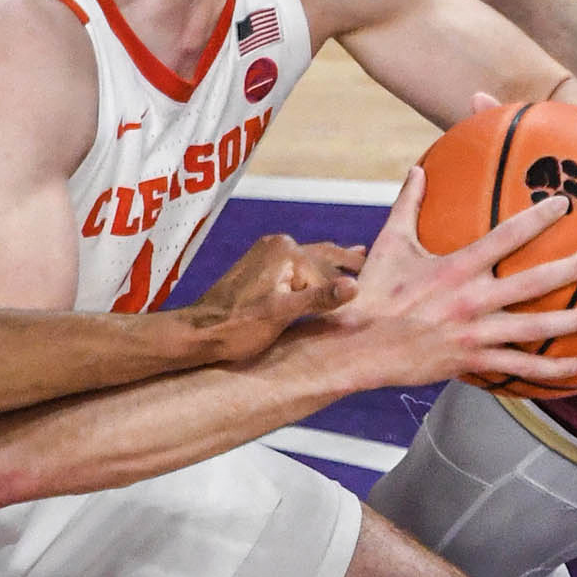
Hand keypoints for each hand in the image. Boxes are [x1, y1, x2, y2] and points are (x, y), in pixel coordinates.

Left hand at [183, 233, 363, 360]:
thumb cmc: (238, 326)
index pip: (329, 270)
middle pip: (321, 256)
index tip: (377, 289)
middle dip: (345, 261)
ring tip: (357, 260)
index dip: (350, 284)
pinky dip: (312, 271)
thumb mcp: (283, 314)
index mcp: (286, 252)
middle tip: (373, 262)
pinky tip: (321, 273)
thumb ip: (320, 298)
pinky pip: (295, 265)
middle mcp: (277, 245)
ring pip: (309, 259)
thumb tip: (355, 286)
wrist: (200, 332)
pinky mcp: (259, 265)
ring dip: (330, 265)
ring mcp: (266, 253)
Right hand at [328, 167, 576, 389]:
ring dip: (574, 321)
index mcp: (455, 267)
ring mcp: (475, 333)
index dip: (537, 218)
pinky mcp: (473, 361)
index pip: (505, 237)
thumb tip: (418, 168)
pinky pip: (520, 368)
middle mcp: (472, 299)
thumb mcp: (389, 243)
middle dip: (572, 268)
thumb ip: (408, 204)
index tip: (564, 204)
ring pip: (535, 329)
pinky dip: (552, 370)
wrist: (357, 345)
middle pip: (533, 283)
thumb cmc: (373, 292)